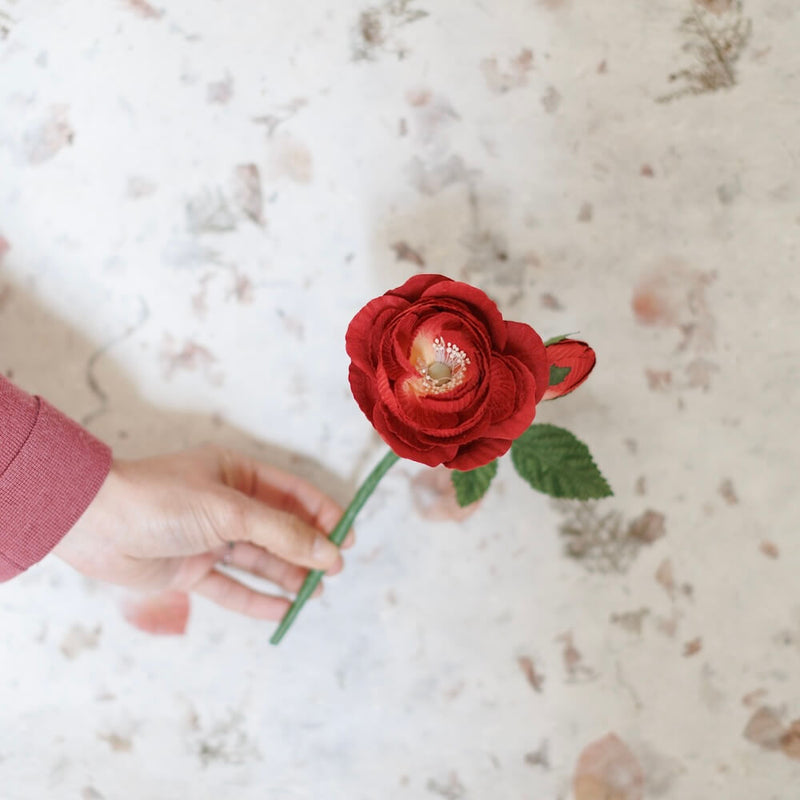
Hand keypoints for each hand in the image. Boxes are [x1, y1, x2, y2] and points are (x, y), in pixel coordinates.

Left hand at [54, 445, 350, 619]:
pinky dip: (256, 599)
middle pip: (279, 530)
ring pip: (259, 560)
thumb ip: (281, 531)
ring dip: (287, 576)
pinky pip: (231, 586)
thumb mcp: (230, 510)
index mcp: (238, 475)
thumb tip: (328, 550)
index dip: (323, 515)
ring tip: (315, 593)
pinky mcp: (190, 569)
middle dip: (308, 550)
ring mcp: (209, 538)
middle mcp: (227, 505)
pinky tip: (282, 610)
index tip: (347, 538)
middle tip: (334, 571)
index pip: (293, 494)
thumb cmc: (161, 499)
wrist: (92, 523)